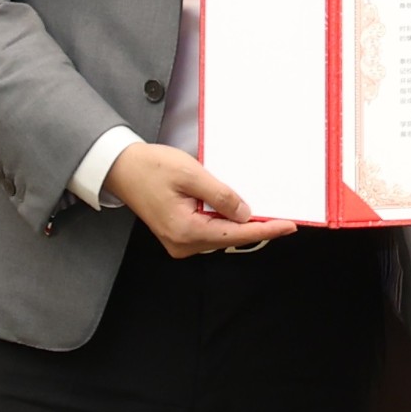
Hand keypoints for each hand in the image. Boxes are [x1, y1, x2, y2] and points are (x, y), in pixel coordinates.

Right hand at [107, 141, 296, 254]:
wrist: (121, 169)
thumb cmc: (151, 167)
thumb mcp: (192, 175)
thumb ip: (221, 196)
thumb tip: (245, 213)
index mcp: (186, 230)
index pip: (236, 233)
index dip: (266, 229)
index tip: (288, 226)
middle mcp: (183, 243)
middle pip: (230, 237)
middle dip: (255, 227)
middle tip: (282, 217)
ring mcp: (180, 242)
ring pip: (221, 235)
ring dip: (239, 224)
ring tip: (260, 211)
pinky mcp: (179, 236)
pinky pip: (209, 231)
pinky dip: (225, 222)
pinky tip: (235, 210)